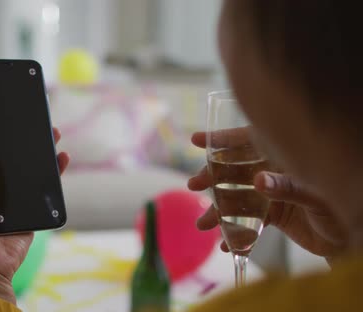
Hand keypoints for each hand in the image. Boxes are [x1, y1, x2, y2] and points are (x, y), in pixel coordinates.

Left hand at [0, 125, 68, 303]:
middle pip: (12, 162)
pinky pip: (44, 192)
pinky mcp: (31, 213)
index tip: (7, 120)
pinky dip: (54, 176)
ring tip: (52, 135)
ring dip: (42, 156)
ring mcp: (13, 203)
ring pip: (30, 174)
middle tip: (35, 124)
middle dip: (23, 144)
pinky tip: (60, 160)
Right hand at [188, 131, 346, 258]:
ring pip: (237, 197)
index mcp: (284, 157)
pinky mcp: (273, 215)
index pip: (249, 141)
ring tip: (201, 224)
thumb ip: (289, 187)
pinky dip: (236, 233)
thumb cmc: (341, 208)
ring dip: (218, 210)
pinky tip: (224, 244)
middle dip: (212, 177)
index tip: (197, 140)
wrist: (350, 239)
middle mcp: (274, 172)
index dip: (222, 140)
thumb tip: (259, 181)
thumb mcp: (317, 195)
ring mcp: (271, 194)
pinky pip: (247, 221)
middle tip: (194, 185)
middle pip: (236, 169)